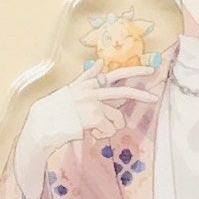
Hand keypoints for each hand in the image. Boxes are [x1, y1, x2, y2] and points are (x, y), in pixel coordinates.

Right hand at [19, 67, 158, 158]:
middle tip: (155, 98)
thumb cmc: (57, 109)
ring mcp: (94, 103)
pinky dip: (101, 135)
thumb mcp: (73, 88)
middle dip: (141, 95)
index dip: (134, 72)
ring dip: (108, 127)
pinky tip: (88, 132)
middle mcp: (93, 90)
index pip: (115, 74)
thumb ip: (88, 76)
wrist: (44, 122)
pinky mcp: (94, 116)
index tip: (149, 70)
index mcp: (89, 83)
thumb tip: (100, 62)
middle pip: (123, 92)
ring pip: (116, 119)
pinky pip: (108, 130)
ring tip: (93, 128)